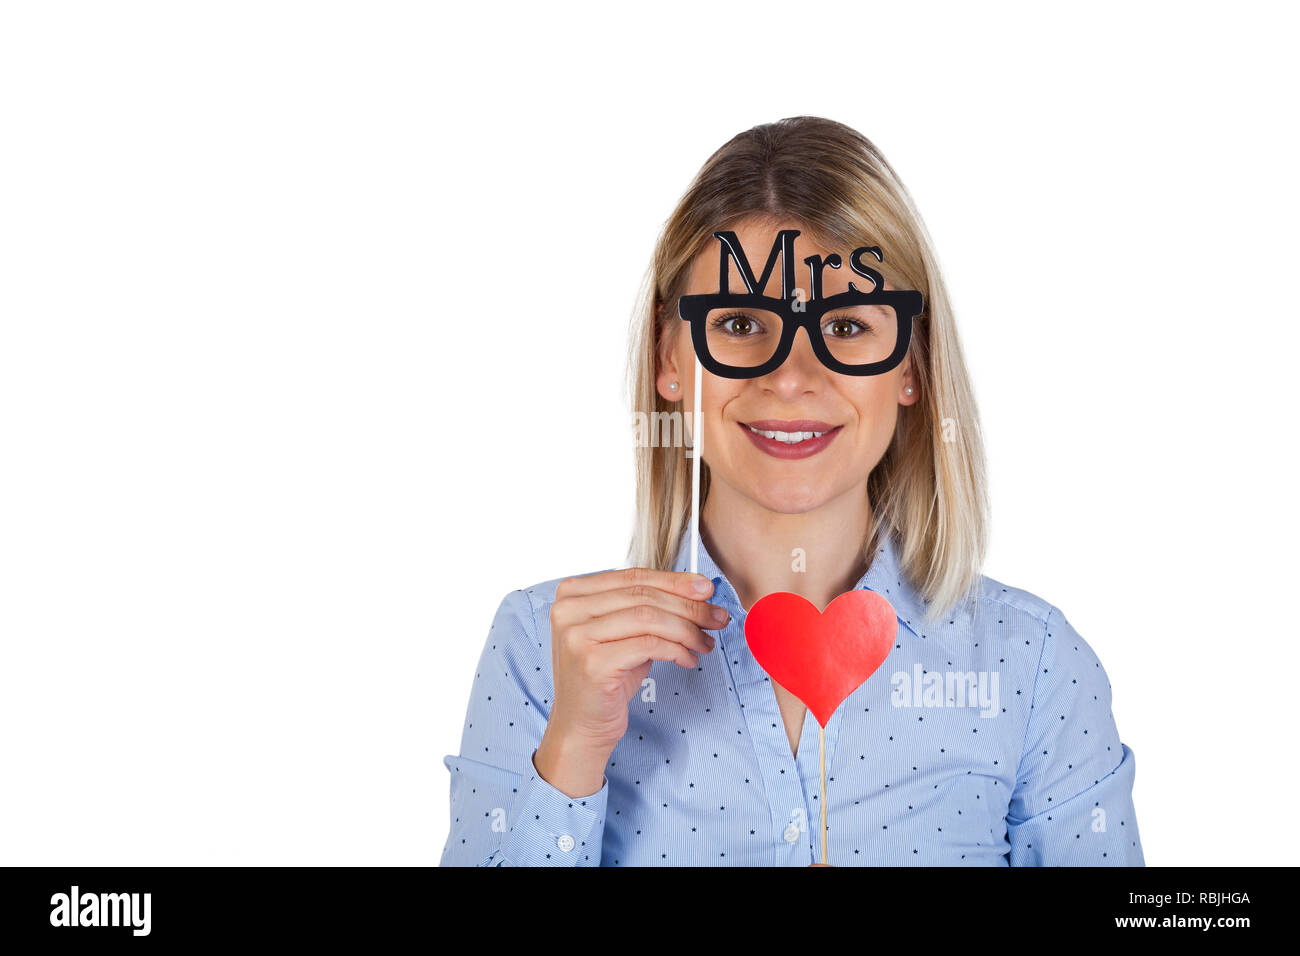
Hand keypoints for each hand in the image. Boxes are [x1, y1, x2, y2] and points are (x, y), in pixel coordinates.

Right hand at [534, 568, 727, 796]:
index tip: (706, 588)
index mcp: (572, 593)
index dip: (674, 581)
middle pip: (644, 595)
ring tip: (705, 642)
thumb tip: (698, 590)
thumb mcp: (624, 633)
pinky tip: (688, 659)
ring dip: (687, 629)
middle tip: (717, 617)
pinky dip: (677, 650)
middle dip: (688, 606)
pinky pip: (649, 645)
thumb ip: (648, 607)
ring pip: (649, 618)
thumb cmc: (606, 677)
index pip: (633, 576)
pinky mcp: (593, 662)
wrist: (581, 725)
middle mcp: (568, 610)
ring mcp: (577, 636)